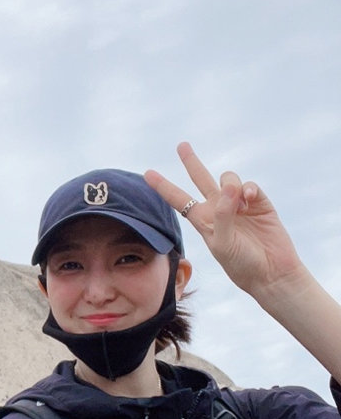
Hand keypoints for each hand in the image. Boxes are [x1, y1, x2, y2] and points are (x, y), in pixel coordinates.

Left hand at [145, 142, 304, 298]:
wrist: (271, 273)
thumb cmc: (242, 264)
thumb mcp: (223, 243)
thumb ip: (223, 215)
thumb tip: (230, 186)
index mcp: (203, 221)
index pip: (178, 200)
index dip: (163, 187)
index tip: (147, 174)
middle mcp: (218, 209)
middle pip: (200, 179)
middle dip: (191, 162)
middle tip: (181, 145)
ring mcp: (239, 205)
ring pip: (228, 179)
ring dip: (231, 185)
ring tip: (239, 204)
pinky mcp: (259, 203)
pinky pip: (249, 186)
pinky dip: (248, 188)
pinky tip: (249, 199)